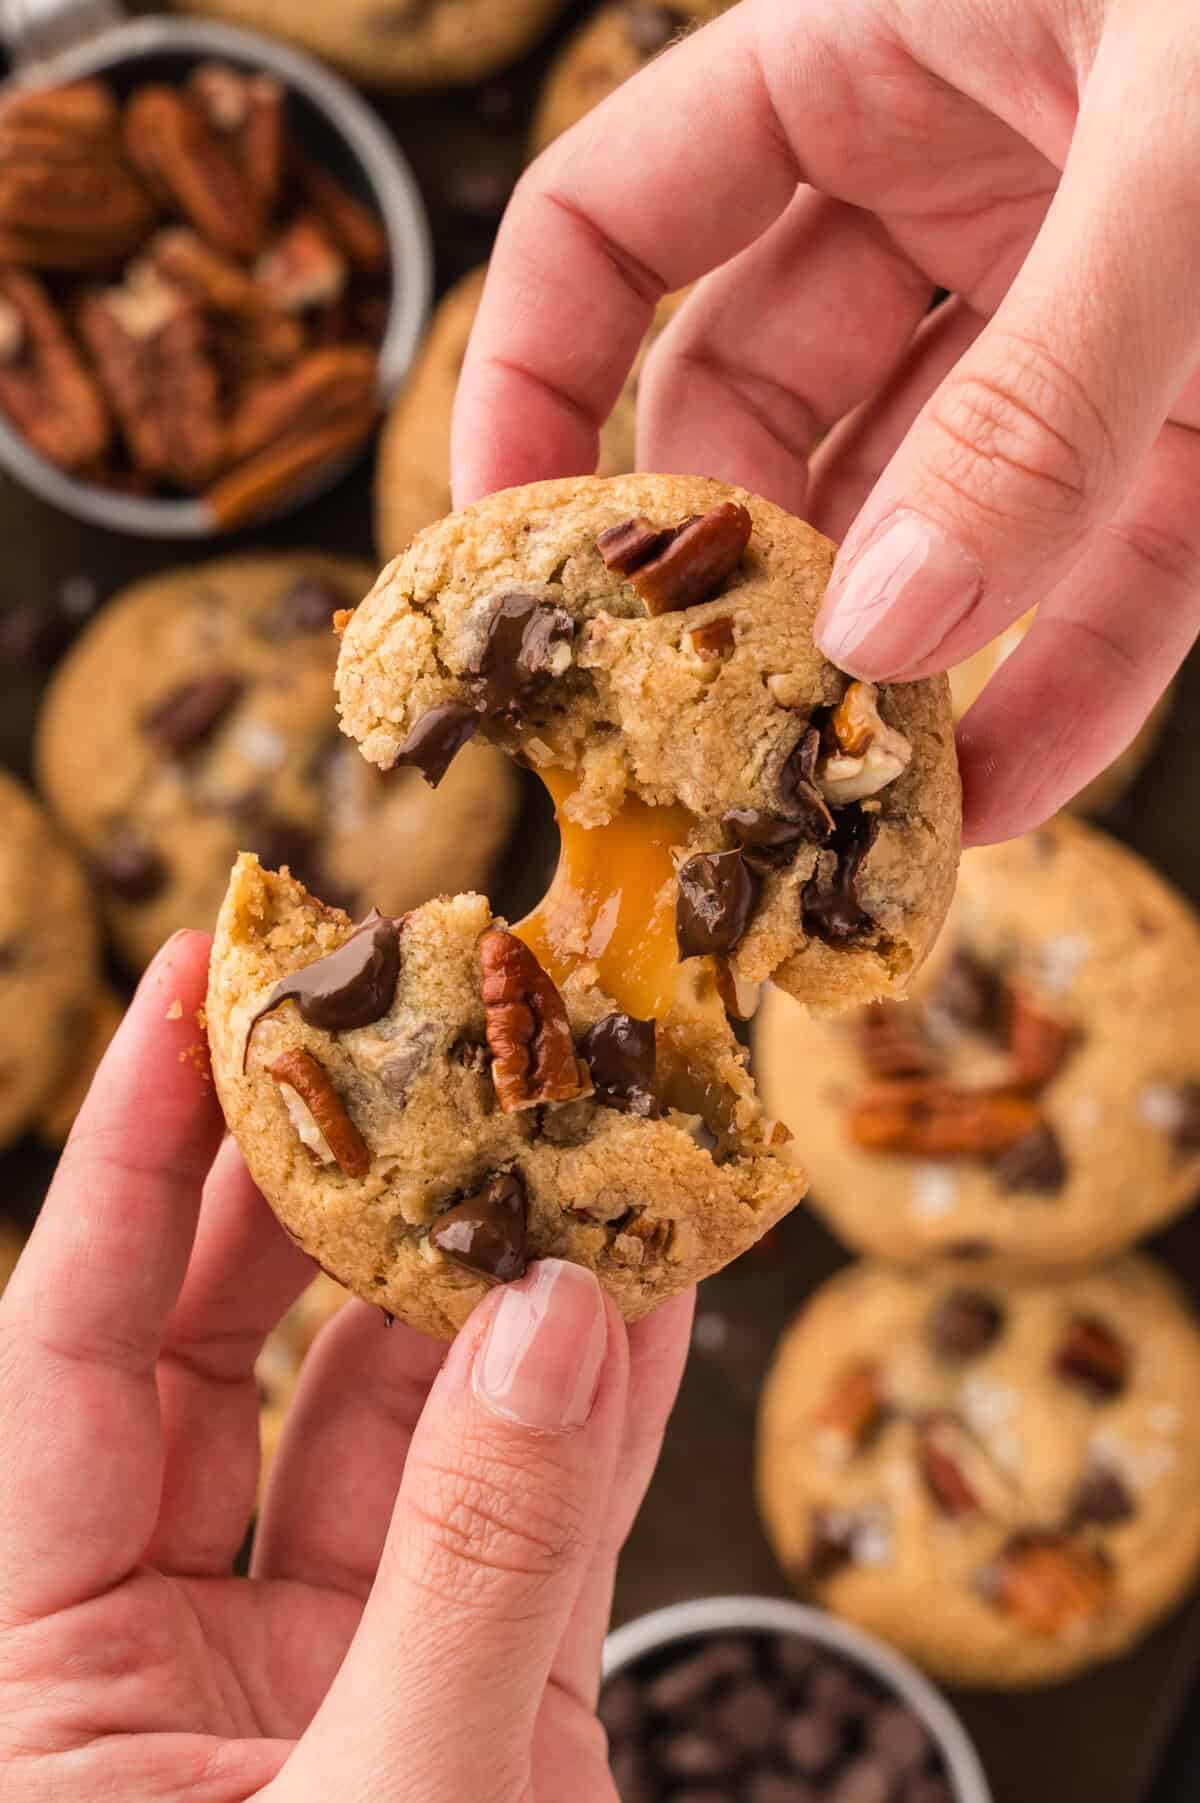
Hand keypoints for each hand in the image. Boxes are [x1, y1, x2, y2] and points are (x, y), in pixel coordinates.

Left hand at [0, 932, 691, 1802]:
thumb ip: (471, 1570)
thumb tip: (550, 1326)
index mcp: (42, 1674)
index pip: (63, 1348)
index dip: (131, 1154)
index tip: (196, 987)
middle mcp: (172, 1649)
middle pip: (231, 1350)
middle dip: (332, 1184)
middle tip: (408, 1036)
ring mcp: (336, 1671)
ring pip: (400, 1421)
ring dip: (493, 1286)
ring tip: (564, 1138)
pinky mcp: (483, 1706)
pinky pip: (537, 1521)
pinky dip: (597, 1413)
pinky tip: (648, 1293)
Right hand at [452, 0, 1199, 841]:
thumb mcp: (1193, 145)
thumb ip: (1038, 391)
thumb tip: (880, 628)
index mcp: (876, 45)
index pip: (613, 228)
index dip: (533, 390)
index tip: (512, 562)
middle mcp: (958, 188)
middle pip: (764, 408)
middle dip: (728, 575)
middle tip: (695, 732)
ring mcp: (1082, 314)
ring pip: (932, 517)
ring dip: (888, 663)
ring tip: (839, 806)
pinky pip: (1106, 569)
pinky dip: (1063, 681)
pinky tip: (1009, 791)